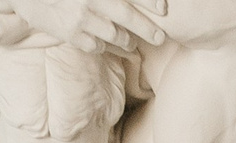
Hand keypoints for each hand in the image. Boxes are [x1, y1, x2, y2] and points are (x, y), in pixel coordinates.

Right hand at [15, 0, 167, 52]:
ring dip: (126, 40)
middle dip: (147, 29)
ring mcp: (81, 18)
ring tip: (132, 43)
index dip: (148, 0)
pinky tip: (105, 44)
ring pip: (114, 34)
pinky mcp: (71, 34)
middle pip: (127, 16)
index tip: (164, 8)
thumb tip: (120, 2)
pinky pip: (96, 45)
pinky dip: (103, 45)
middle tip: (160, 38)